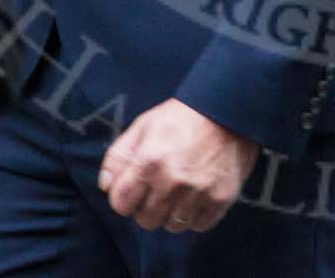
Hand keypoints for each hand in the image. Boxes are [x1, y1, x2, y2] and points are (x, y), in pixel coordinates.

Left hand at [97, 99, 260, 232]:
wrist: (228, 109)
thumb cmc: (182, 117)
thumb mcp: (143, 126)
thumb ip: (118, 156)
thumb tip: (106, 186)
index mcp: (149, 161)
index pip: (121, 204)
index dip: (124, 198)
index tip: (134, 190)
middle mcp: (172, 180)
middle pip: (146, 220)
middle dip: (148, 207)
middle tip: (159, 189)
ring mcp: (198, 192)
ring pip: (173, 226)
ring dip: (172, 213)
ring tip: (180, 192)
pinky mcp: (221, 198)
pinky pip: (199, 226)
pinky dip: (196, 216)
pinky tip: (197, 197)